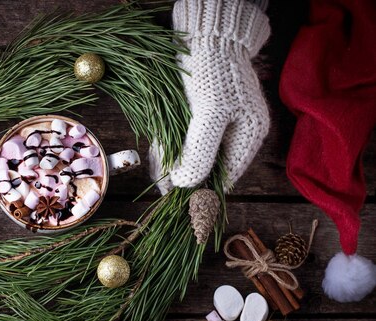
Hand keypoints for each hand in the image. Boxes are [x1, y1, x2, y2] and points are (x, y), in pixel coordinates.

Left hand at [149, 0, 270, 193]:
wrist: (204, 33)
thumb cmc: (214, 72)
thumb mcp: (209, 114)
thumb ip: (200, 151)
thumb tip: (187, 184)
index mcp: (248, 135)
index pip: (227, 174)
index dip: (205, 190)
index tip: (183, 203)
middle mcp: (233, 132)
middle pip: (207, 165)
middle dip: (185, 179)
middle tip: (164, 195)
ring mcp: (214, 123)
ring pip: (191, 153)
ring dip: (174, 167)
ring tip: (158, 184)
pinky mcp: (195, 114)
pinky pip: (181, 139)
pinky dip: (169, 150)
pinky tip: (157, 164)